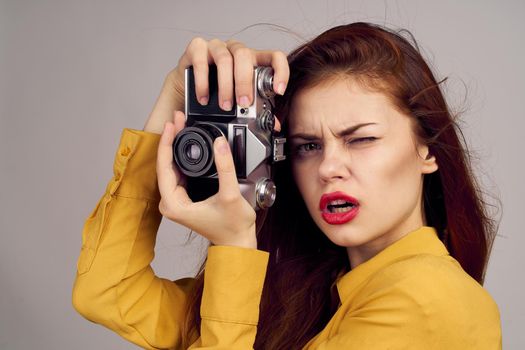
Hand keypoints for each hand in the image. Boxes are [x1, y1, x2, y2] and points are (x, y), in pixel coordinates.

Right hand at [143, 37, 288, 133]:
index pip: (274, 56)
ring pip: (225, 58)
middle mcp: (236, 50)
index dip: (280, 71)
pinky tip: (203, 98)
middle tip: (243, 104)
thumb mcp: (240, 102)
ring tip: (225, 105)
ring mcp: (216, 47)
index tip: (278, 90)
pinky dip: (202, 81)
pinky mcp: (197, 48)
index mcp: (253, 61)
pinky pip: (201, 60)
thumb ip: (259, 111)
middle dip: (245, 83)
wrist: (187, 88)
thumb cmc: (217, 93)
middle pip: (245, 56)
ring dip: (225, 85)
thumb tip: (275, 125)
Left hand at [156, 111, 257, 248]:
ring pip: (171, 167)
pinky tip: (186, 143)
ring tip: (181, 126)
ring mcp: (176, 200)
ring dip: (176, 146)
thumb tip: (220, 143)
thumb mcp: (230, 194)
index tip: (173, 125)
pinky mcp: (183, 198)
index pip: (164, 166)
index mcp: (174, 204)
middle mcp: (170, 203)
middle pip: (165, 164)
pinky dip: (181, 156)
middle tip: (178, 120)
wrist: (237, 242)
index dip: (168, 143)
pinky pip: (178, 172)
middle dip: (171, 140)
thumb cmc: (232, 227)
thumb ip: (225, 167)